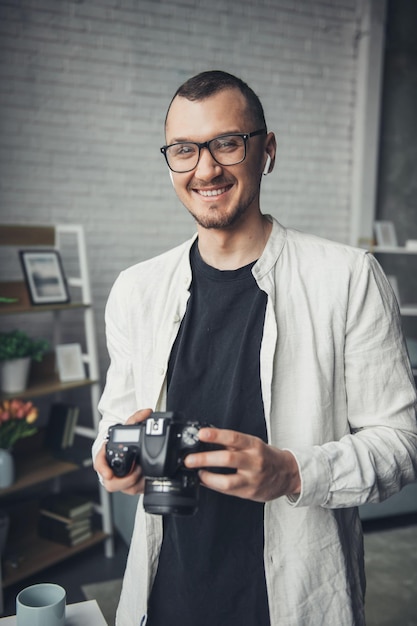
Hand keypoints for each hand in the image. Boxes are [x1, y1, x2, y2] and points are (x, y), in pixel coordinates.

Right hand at [93, 408, 152, 494]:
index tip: (108, 473)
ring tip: (143, 472)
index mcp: (105, 455)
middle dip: (126, 479)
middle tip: (137, 470)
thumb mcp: (128, 427)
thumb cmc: (122, 440)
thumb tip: (147, 412)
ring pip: (123, 489)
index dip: (103, 469)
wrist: (125, 450)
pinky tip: (146, 478)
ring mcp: (118, 480)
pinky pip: (132, 491)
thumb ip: (136, 418)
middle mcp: (109, 470)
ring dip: (135, 482)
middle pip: (111, 483)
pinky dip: (141, 486)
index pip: (99, 464)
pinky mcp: (127, 486)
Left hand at [184, 427, 300, 501]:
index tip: (201, 434)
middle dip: (204, 459)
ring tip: (197, 473)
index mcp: (254, 445)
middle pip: (227, 459)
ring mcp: (252, 479)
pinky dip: (213, 485)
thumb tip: (207, 439)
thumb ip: (232, 443)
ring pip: (226, 481)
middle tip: (189, 459)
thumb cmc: (267, 457)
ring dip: (207, 477)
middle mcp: (254, 461)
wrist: (288, 474)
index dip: (216, 435)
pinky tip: (205, 480)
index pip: (233, 438)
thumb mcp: (253, 444)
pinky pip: (227, 490)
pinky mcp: (249, 493)